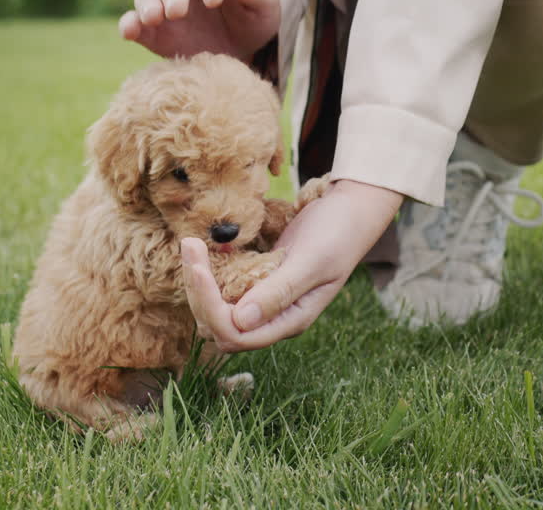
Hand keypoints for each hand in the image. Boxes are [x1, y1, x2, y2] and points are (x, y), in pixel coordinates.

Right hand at [119, 0, 280, 61]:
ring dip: (146, 3)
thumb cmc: (254, 16)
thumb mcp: (264, 1)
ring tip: (153, 18)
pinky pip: (134, 22)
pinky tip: (129, 31)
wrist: (243, 46)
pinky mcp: (153, 31)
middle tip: (178, 10)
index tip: (216, 0)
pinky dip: (128, 24)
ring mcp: (164, 4)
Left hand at [182, 180, 402, 352]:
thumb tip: (241, 321)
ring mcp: (266, 299)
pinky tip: (205, 249)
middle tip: (190, 246)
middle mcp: (274, 317)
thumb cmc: (338, 233)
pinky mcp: (259, 280)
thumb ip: (279, 292)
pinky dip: (210, 273)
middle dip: (198, 292)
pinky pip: (224, 289)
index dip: (210, 307)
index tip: (199, 267)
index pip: (236, 334)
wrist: (352, 208)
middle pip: (219, 326)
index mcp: (291, 320)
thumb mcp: (311, 261)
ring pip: (217, 309)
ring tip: (192, 245)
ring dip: (199, 282)